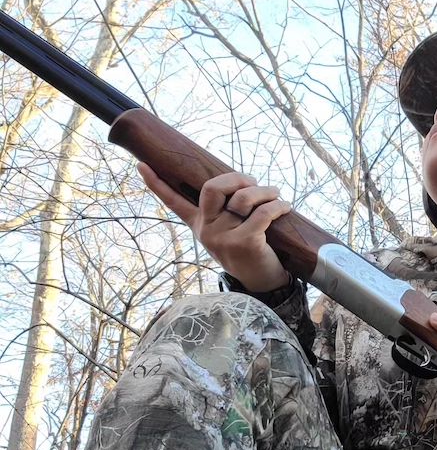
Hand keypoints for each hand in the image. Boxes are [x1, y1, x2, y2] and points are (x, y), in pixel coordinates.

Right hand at [138, 165, 291, 291]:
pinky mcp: (244, 243)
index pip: (173, 202)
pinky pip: (262, 213)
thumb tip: (241, 182)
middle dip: (237, 178)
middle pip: (212, 188)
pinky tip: (284, 207)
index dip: (157, 184)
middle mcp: (206, 231)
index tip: (141, 165)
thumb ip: (227, 210)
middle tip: (255, 183)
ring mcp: (223, 238)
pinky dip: (277, 206)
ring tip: (275, 195)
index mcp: (199, 224)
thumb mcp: (230, 230)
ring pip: (243, 199)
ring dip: (265, 191)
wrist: (262, 284)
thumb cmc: (249, 250)